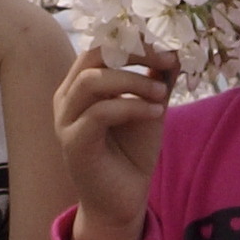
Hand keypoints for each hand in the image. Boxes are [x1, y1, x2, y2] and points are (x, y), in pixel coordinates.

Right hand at [54, 44, 181, 239]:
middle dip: (134, 53)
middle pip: (94, 56)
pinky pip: (99, 113)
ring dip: (133, 82)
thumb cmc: (132, 152)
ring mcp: (65, 120)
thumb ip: (157, 79)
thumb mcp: (150, 107)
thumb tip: (174, 49)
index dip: (134, 40)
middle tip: (166, 61)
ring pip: (92, 81)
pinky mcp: (73, 143)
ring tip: (162, 94)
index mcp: (80, 84)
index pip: (101, 46)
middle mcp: (66, 97)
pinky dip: (132, 107)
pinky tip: (157, 114)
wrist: (122, 199)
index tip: (167, 48)